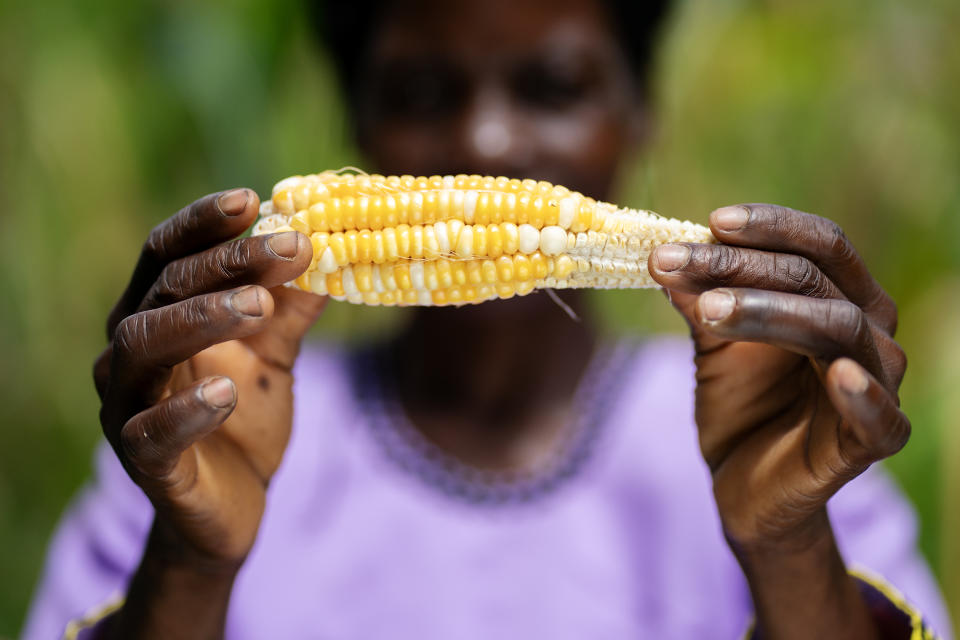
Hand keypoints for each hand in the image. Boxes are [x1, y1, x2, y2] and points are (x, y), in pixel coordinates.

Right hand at [95, 189, 324, 567]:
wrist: (231, 507)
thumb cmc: (242, 419)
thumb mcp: (273, 354)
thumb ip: (291, 306)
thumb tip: (333, 244)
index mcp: (156, 316)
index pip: (167, 254)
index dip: (204, 223)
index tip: (254, 198)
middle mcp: (128, 353)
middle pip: (163, 289)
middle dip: (226, 262)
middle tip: (288, 246)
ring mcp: (127, 407)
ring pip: (143, 345)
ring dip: (201, 317)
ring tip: (258, 305)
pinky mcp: (143, 463)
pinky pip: (151, 432)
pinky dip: (186, 408)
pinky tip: (227, 390)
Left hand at [649, 204, 907, 637]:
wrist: (743, 482)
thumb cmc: (741, 402)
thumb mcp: (714, 342)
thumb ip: (701, 298)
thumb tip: (665, 251)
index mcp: (841, 296)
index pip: (819, 243)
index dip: (769, 227)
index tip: (710, 221)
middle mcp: (871, 331)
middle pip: (815, 278)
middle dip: (739, 266)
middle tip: (671, 263)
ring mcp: (878, 384)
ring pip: (838, 328)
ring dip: (770, 311)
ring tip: (708, 310)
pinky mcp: (873, 442)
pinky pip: (881, 417)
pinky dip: (863, 394)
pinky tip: (837, 373)